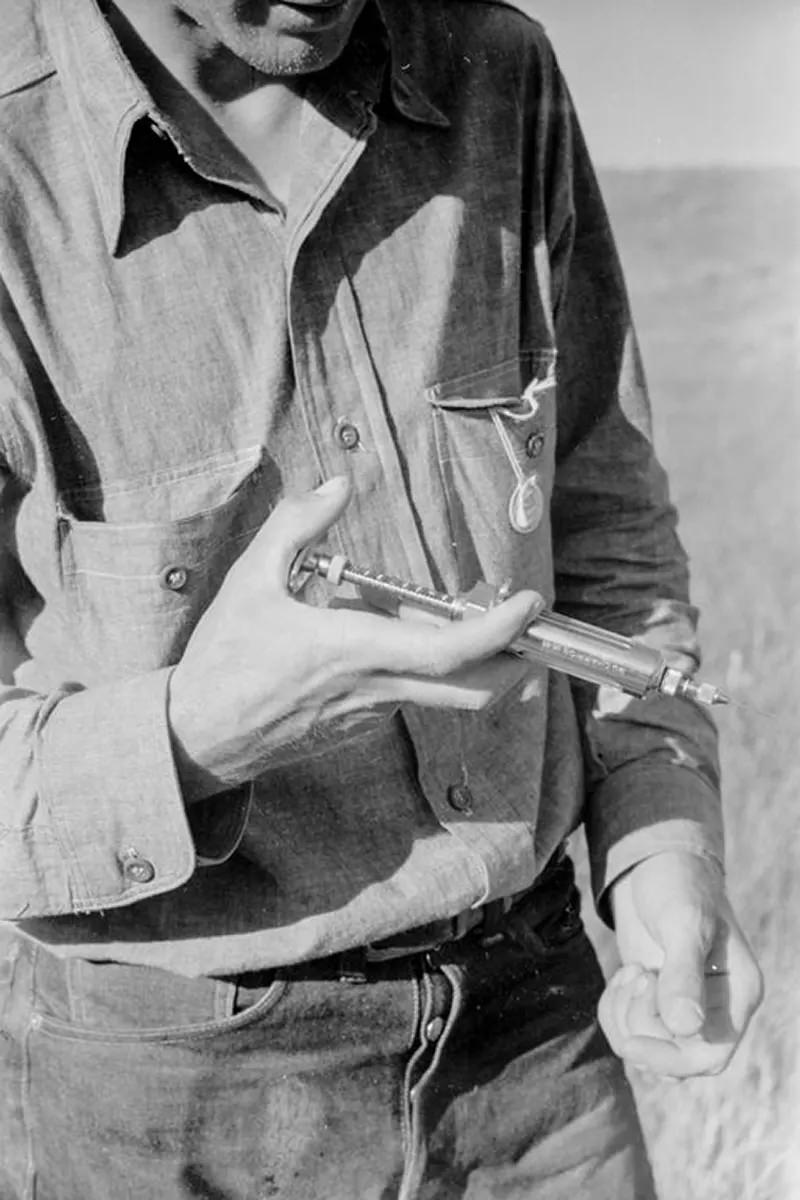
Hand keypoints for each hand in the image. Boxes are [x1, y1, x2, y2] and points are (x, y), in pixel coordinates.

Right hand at [168, 476, 542, 794]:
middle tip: (526, 622)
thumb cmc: (223, 659)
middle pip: (474, 691)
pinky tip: (385, 633)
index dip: (499, 631)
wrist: (196, 736)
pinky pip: (408, 695)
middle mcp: (374, 690)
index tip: (529, 605)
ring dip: (460, 655)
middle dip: (516, 662)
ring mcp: (371, 715)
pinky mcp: (360, 727)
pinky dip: (421, 666)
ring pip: (442, 690)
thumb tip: (336, 485)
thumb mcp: (250, 579)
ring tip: (438, 609)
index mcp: (352, 651)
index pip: (448, 651)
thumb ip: (296, 525)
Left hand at [598, 850, 762, 1078]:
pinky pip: (628, 1030)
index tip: (630, 1041)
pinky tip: (622, 976)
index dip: (669, 1059)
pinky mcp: (655, 1001)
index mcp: (738, 994)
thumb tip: (685, 1028)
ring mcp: (684, 1007)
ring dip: (625, 1016)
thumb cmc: (678, 885)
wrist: (655, 864)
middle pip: (675, 1058)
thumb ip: (683, 974)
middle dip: (641, 1025)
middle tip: (636, 974)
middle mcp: (716, 1008)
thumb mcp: (682, 924)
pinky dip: (614, 1010)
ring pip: (648, 1047)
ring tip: (631, 970)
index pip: (711, 1055)